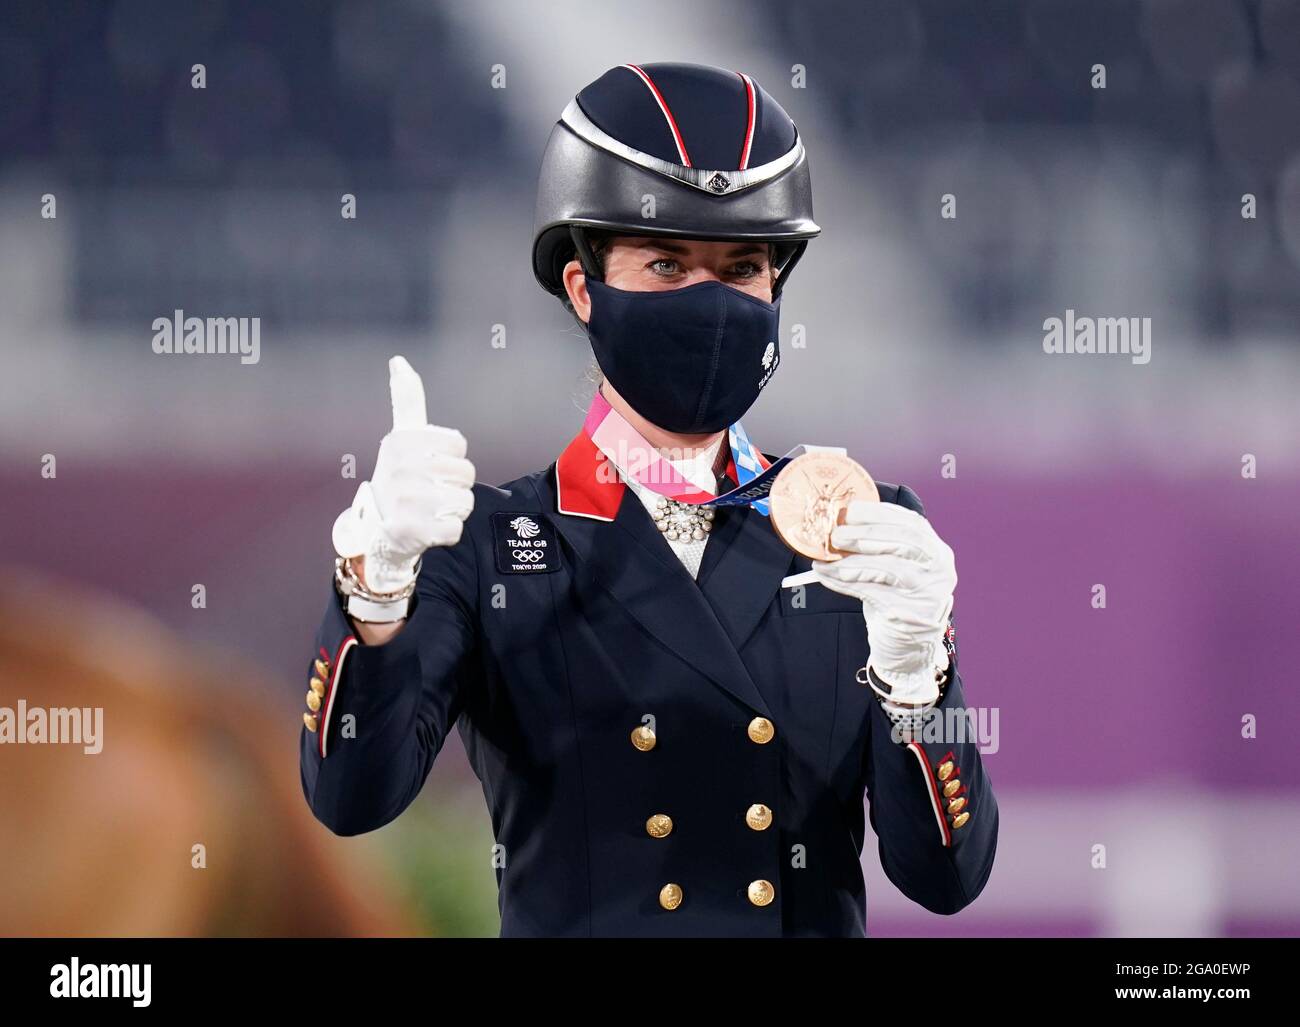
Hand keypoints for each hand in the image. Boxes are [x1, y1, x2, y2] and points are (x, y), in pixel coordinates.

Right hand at [332, 356, 475, 592]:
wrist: (377, 532)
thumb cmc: (398, 480)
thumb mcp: (401, 439)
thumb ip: (407, 400)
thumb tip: (398, 360)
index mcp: (401, 441)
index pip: (458, 443)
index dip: (450, 457)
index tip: (428, 464)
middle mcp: (401, 468)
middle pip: (466, 474)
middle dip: (454, 486)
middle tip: (428, 493)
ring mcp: (406, 500)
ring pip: (465, 502)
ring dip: (452, 510)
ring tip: (428, 510)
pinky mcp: (414, 530)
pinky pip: (456, 529)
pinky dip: (447, 533)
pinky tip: (426, 530)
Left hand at [810, 500, 955, 704]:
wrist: (907, 648)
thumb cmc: (896, 599)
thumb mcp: (896, 567)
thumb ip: (880, 545)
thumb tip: (840, 523)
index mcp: (936, 551)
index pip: (911, 523)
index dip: (879, 514)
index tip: (851, 511)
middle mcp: (939, 570)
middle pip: (902, 541)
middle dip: (864, 535)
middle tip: (835, 535)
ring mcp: (928, 593)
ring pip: (887, 568)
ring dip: (851, 561)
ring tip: (826, 559)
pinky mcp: (909, 615)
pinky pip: (871, 592)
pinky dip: (844, 582)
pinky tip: (826, 576)